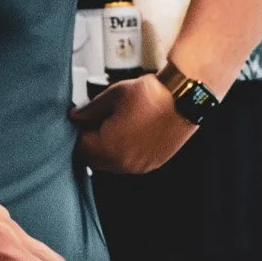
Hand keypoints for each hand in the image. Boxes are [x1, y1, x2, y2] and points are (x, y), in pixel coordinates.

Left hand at [69, 74, 202, 174]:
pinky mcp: (153, 164)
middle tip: (93, 124)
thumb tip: (77, 116)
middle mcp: (123, 162)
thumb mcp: (114, 94)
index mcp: (109, 147)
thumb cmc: (152, 95)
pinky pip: (129, 164)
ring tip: (113, 127)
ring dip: (106, 150)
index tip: (79, 122)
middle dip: (90, 144)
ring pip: (111, 164)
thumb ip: (90, 109)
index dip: (78, 133)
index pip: (80, 148)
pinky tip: (128, 133)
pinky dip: (124, 153)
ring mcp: (139, 166)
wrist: (184, 98)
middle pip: (94, 160)